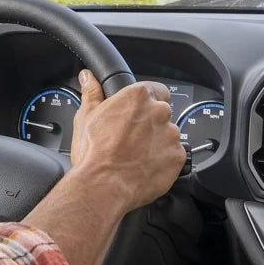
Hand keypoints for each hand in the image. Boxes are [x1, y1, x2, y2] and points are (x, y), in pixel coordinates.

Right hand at [68, 69, 184, 212]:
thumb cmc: (94, 153)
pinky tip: (146, 166)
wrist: (103, 186)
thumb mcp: (86, 117)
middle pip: (162, 113)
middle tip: (133, 138)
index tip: (139, 112)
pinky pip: (174, 155)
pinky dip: (164, 160)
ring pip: (169, 135)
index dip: (147, 102)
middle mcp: (159, 112)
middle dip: (151, 124)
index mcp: (138, 97)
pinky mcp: (178, 157)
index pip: (156, 89)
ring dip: (158, 142)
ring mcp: (171, 135)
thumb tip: (89, 78)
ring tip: (137, 155)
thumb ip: (92, 93)